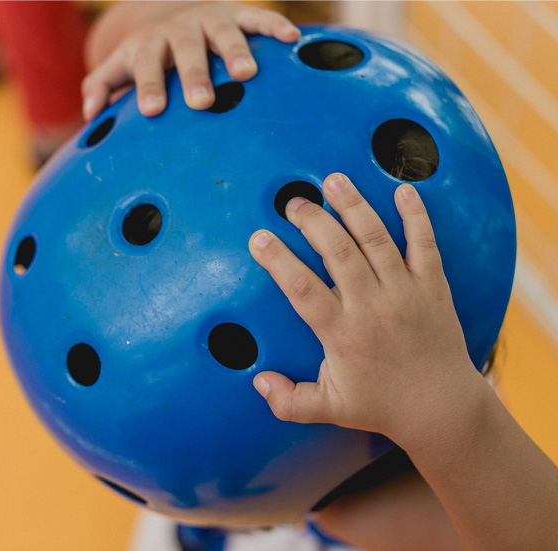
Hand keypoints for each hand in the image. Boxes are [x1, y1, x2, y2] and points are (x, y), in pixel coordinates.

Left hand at [82, 2, 298, 118]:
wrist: (169, 9)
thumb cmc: (145, 53)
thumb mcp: (119, 65)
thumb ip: (101, 86)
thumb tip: (90, 112)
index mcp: (150, 44)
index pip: (146, 64)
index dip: (148, 85)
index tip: (152, 110)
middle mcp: (180, 28)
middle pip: (186, 49)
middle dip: (194, 74)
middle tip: (202, 102)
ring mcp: (210, 18)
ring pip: (223, 32)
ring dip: (235, 51)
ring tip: (247, 74)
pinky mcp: (237, 11)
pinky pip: (258, 16)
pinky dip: (274, 26)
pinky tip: (291, 40)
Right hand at [247, 173, 486, 443]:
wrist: (442, 407)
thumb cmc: (381, 406)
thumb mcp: (329, 408)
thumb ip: (288, 400)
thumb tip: (258, 382)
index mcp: (342, 333)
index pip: (303, 289)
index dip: (279, 261)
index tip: (259, 238)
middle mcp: (373, 307)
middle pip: (338, 253)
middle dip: (313, 221)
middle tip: (293, 202)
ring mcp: (406, 294)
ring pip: (377, 240)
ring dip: (355, 207)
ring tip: (334, 181)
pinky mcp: (433, 287)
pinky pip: (425, 245)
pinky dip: (416, 216)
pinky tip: (403, 191)